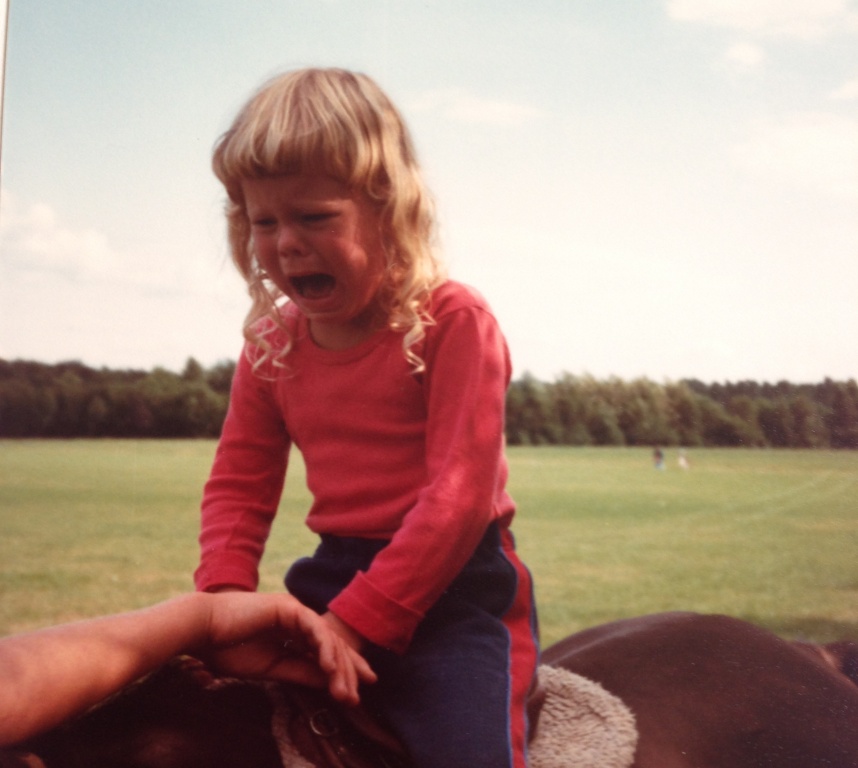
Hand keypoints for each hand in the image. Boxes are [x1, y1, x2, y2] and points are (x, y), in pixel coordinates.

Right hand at [199, 592, 375, 704]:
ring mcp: (294, 610)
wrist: (201, 632)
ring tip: (345, 691)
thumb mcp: (273, 667)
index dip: (342, 671)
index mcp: (293, 631)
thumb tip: (328, 683)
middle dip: (348, 671)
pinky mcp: (288, 607)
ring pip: (327, 637)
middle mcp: (298, 618)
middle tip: (357, 697)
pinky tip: (329, 668)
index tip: (354, 695)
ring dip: (338, 666)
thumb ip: (300, 671)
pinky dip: (323, 647)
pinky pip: (313, 627)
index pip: (325, 651)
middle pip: (332, 644)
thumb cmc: (228, 649)